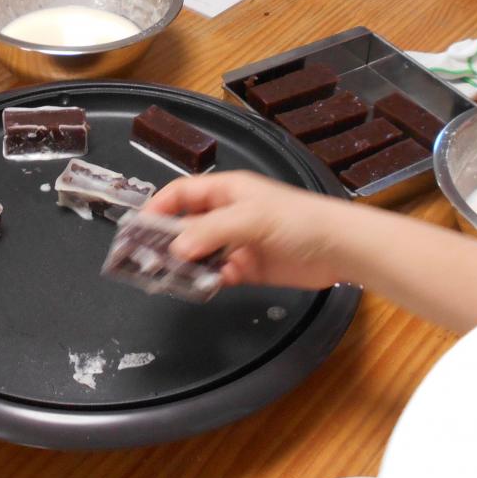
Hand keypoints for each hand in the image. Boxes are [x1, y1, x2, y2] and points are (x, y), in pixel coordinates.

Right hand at [143, 172, 348, 289]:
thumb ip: (210, 231)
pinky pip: (218, 274)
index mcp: (227, 191)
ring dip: (185, 264)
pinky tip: (201, 286)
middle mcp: (229, 214)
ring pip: (200, 253)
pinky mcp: (249, 267)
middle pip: (186, 225)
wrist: (339, 248)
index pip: (182, 193)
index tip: (137, 227)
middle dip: (166, 240)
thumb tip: (175, 247)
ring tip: (166, 277)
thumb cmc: (299, 219)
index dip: (158, 207)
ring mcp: (238, 242)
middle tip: (143, 259)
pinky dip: (208, 280)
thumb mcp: (250, 218)